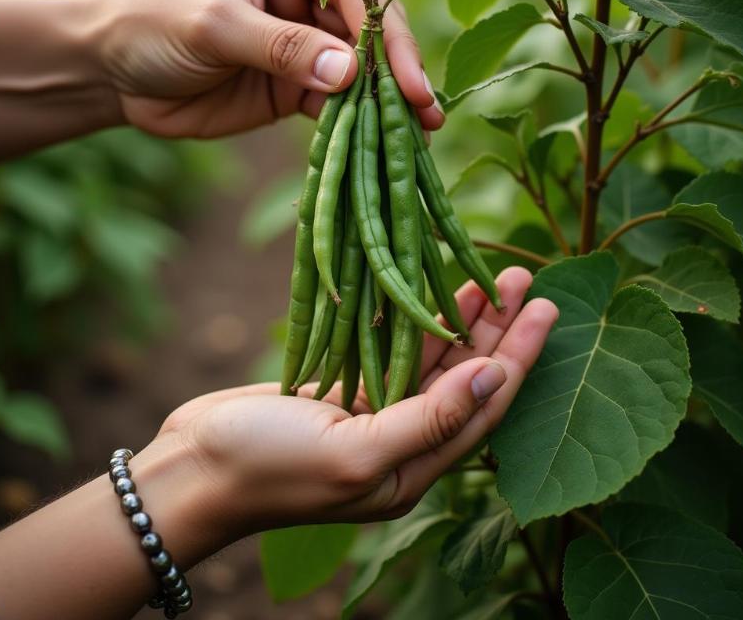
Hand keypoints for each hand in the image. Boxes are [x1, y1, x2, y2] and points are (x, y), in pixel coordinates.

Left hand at [95, 0, 443, 138]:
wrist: (115, 74)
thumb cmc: (152, 26)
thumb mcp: (214, 26)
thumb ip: (281, 46)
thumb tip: (350, 73)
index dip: (383, 31)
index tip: (402, 79)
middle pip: (369, 28)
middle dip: (397, 69)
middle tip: (425, 111)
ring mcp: (306, 38)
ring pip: (362, 68)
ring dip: (388, 101)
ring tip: (420, 133)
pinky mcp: (299, 82)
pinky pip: (339, 102)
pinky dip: (360, 123)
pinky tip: (386, 143)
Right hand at [157, 267, 556, 536]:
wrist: (195, 466)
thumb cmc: (269, 468)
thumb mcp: (355, 452)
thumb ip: (430, 419)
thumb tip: (496, 376)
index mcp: (414, 466)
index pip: (486, 407)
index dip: (521, 358)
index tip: (547, 310)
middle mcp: (402, 438)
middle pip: (467, 377)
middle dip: (499, 329)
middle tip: (524, 277)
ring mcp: (373, 411)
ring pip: (432, 358)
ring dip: (461, 318)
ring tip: (492, 276)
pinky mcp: (344, 388)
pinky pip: (392, 347)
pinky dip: (414, 317)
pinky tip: (431, 287)